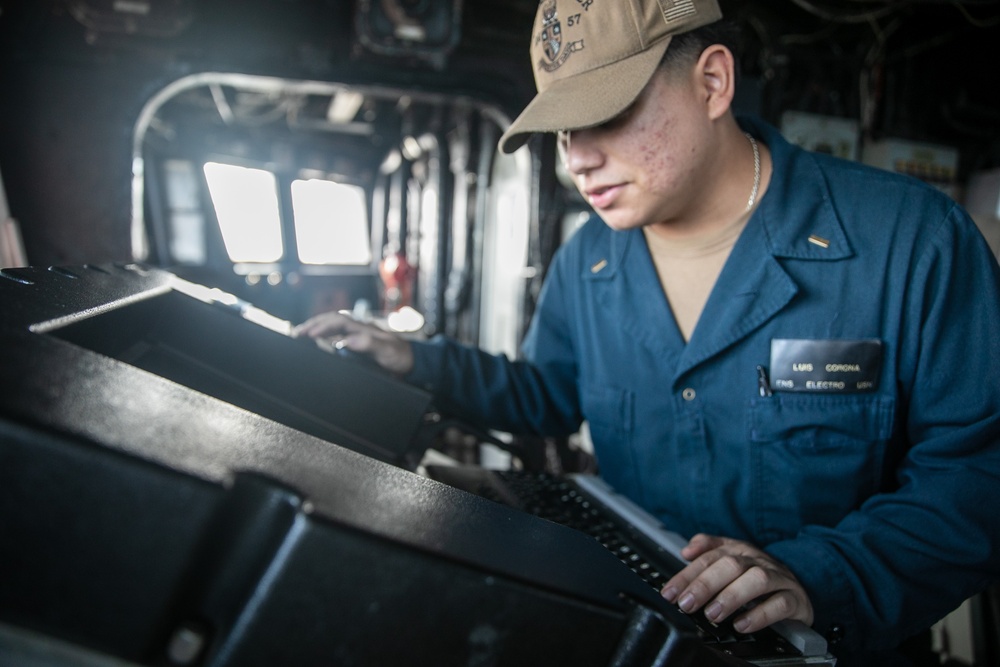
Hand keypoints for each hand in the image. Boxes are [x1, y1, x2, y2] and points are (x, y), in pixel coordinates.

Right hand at [291, 311, 414, 374]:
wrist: (411, 362)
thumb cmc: (400, 356)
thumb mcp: (387, 351)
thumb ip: (369, 345)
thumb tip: (347, 341)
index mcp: (364, 327)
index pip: (339, 322)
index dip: (323, 326)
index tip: (309, 334)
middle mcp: (358, 329)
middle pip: (332, 321)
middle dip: (313, 324)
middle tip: (297, 333)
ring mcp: (356, 336)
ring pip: (332, 327)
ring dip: (316, 329)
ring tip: (300, 335)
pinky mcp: (356, 345)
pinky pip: (336, 337)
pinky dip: (323, 337)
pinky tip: (315, 342)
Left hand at [660, 534, 813, 633]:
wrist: (800, 587)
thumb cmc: (759, 576)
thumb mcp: (733, 558)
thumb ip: (708, 550)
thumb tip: (686, 550)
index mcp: (740, 550)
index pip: (709, 557)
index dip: (687, 574)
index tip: (670, 593)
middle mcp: (758, 561)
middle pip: (731, 565)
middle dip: (705, 584)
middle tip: (687, 604)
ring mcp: (778, 578)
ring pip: (757, 580)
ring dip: (731, 597)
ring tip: (713, 614)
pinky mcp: (794, 599)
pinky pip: (780, 604)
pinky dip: (759, 615)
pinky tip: (742, 625)